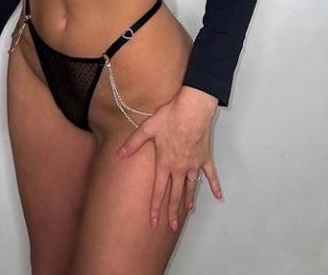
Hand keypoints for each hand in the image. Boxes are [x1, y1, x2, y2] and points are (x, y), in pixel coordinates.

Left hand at [116, 86, 221, 230]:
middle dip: (172, 212)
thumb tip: (119, 154)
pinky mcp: (205, 158)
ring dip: (189, 200)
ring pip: (191, 187)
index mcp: (165, 163)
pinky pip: (211, 175)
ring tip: (187, 211)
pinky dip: (215, 186)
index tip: (154, 222)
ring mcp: (194, 164)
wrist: (192, 110)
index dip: (155, 207)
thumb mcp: (146, 128)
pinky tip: (218, 196)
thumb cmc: (169, 117)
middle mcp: (180, 168)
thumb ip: (133, 143)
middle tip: (170, 227)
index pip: (158, 190)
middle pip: (175, 194)